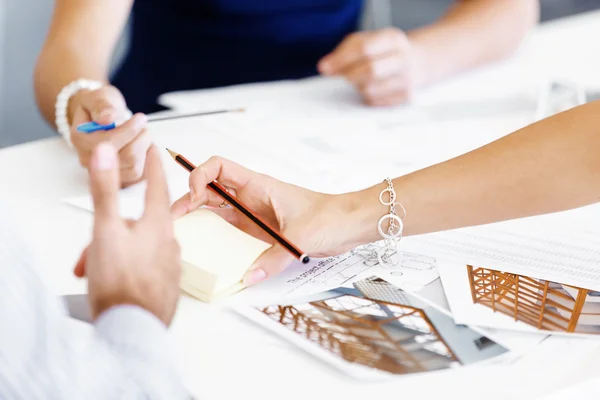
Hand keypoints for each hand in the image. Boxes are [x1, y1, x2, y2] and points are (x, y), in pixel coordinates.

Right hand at [69, 85, 150, 186]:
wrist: (101, 118)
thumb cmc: (100, 107)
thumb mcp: (98, 97)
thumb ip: (101, 105)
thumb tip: (107, 118)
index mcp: (80, 139)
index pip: (108, 143)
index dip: (129, 131)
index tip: (140, 118)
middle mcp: (89, 160)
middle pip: (125, 158)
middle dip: (140, 139)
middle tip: (142, 124)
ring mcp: (104, 173)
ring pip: (134, 168)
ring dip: (145, 149)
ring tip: (143, 134)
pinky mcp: (120, 179)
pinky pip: (140, 177)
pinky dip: (148, 160)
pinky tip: (145, 146)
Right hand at [74, 142, 180, 325]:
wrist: (132, 330)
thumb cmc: (120, 281)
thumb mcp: (106, 229)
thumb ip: (106, 190)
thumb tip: (107, 153)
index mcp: (159, 225)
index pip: (157, 185)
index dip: (152, 166)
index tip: (154, 149)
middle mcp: (170, 243)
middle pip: (139, 223)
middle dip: (111, 231)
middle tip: (89, 252)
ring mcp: (170, 266)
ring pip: (139, 247)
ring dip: (114, 253)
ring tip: (94, 271)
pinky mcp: (166, 287)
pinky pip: (145, 268)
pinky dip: (126, 269)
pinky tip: (113, 281)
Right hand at [170, 157, 368, 285]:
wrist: (350, 224)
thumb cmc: (330, 217)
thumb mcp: (301, 237)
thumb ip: (274, 258)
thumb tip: (248, 276)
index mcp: (258, 185)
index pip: (218, 168)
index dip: (200, 175)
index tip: (195, 196)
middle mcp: (251, 198)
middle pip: (210, 191)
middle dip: (188, 201)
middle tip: (174, 221)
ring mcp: (254, 215)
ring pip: (216, 212)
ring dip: (199, 220)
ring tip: (183, 235)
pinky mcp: (260, 232)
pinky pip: (231, 232)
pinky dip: (218, 238)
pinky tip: (210, 252)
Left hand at [318, 28, 423, 105]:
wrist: (417, 63)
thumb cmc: (385, 52)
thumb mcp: (367, 41)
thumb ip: (344, 51)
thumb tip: (326, 67)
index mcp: (392, 39)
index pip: (364, 48)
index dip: (342, 59)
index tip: (325, 68)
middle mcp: (403, 58)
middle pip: (370, 70)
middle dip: (350, 76)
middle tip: (344, 77)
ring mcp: (407, 79)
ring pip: (371, 90)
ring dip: (359, 88)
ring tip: (361, 81)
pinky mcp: (406, 98)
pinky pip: (377, 103)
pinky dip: (368, 98)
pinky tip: (372, 90)